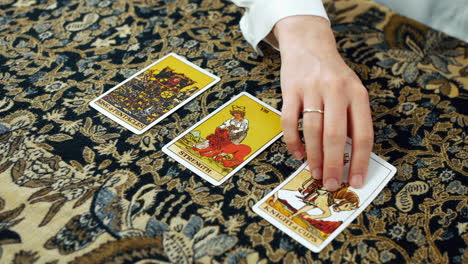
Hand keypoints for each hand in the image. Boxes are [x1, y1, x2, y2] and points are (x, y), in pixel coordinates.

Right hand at [273, 16, 373, 190]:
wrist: (309, 44)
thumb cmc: (333, 75)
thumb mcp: (352, 91)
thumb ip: (353, 119)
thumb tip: (351, 157)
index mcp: (357, 94)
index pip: (363, 134)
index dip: (361, 161)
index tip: (356, 181)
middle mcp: (336, 91)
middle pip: (336, 136)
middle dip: (334, 165)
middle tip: (331, 184)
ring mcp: (311, 90)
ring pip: (312, 131)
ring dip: (313, 157)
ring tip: (315, 173)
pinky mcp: (290, 90)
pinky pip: (289, 122)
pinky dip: (293, 142)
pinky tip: (297, 154)